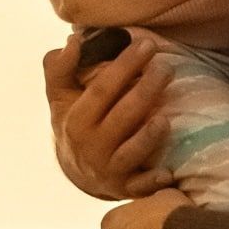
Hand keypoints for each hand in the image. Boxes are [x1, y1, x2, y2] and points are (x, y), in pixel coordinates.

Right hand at [42, 33, 174, 200]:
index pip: (102, 90)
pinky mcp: (125, 188)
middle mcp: (91, 146)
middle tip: (167, 66)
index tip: (145, 44)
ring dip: (149, 137)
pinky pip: (140, 187)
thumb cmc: (74, 122)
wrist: (76, 170)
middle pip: (123, 116)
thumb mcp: (59, 95)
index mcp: (76, 119)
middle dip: (146, 90)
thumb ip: (61, 66)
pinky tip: (168, 172)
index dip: (124, 66)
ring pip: (131, 153)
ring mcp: (109, 169)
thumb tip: (73, 41)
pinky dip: (153, 182)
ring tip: (166, 118)